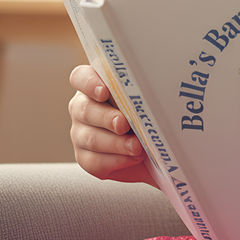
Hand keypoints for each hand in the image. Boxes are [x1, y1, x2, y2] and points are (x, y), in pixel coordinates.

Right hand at [68, 64, 154, 184]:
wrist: (159, 147)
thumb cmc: (153, 114)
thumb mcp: (151, 98)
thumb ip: (144, 91)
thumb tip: (155, 86)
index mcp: (95, 85)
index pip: (80, 77)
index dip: (89, 83)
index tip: (104, 92)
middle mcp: (83, 107)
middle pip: (84, 109)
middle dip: (106, 118)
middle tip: (124, 124)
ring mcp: (81, 133)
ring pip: (89, 138)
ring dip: (115, 143)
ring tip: (136, 146)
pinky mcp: (85, 157)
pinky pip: (94, 161)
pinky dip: (116, 160)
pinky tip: (133, 157)